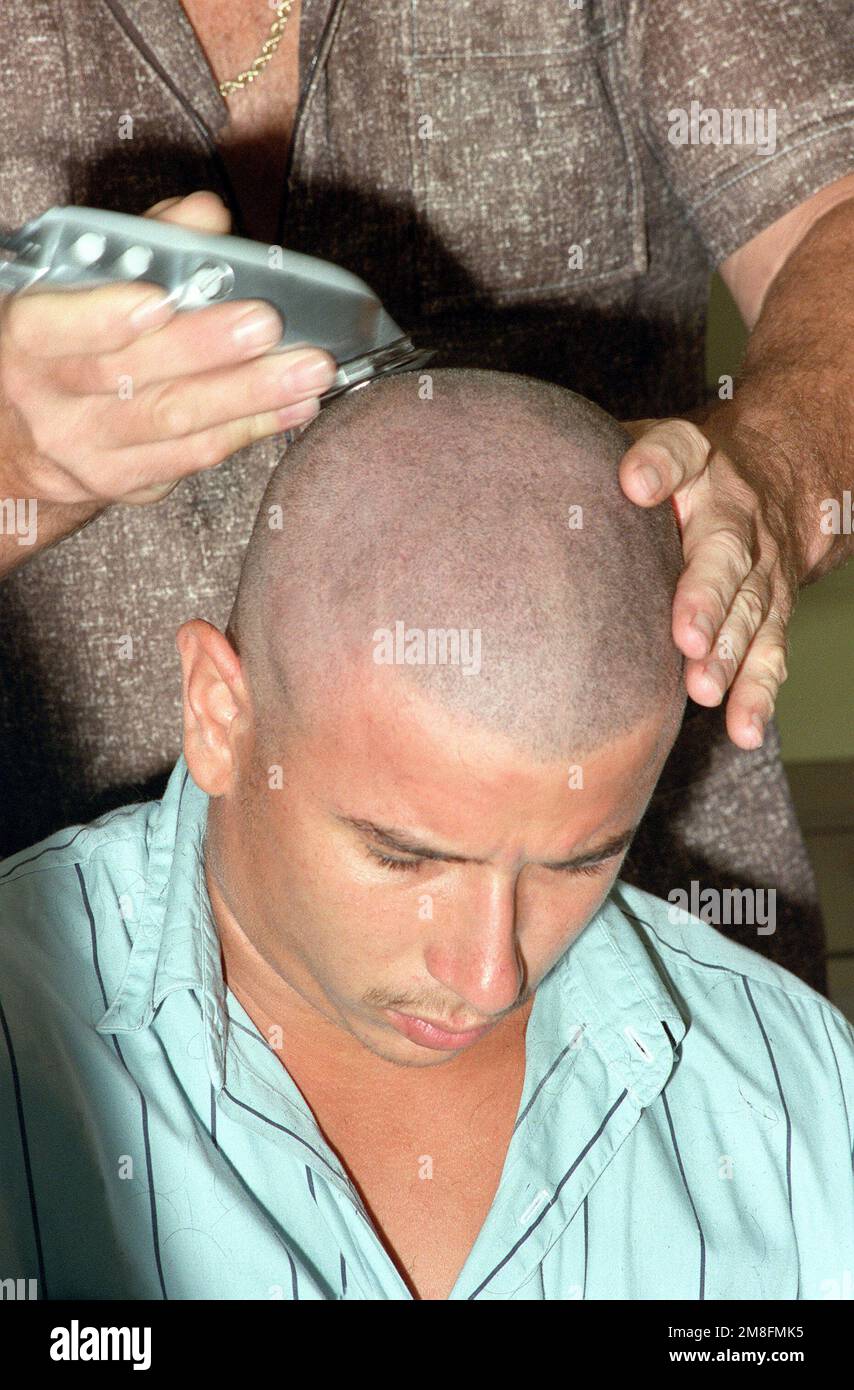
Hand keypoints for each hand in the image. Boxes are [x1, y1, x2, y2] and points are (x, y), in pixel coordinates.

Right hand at [0, 190, 336, 506]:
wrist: (31, 435)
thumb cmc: (71, 339)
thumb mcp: (87, 282)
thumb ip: (146, 243)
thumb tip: (205, 216)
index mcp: (27, 336)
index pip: (53, 327)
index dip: (105, 316)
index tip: (160, 298)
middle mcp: (47, 398)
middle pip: (132, 376)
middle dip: (207, 348)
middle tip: (268, 325)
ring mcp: (86, 449)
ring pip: (174, 420)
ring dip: (250, 393)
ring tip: (309, 369)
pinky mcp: (126, 481)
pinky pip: (195, 454)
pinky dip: (252, 427)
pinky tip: (295, 404)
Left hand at [618, 412, 798, 749]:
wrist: (773, 483)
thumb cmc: (675, 477)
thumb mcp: (639, 446)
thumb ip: (592, 458)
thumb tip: (512, 475)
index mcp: (695, 464)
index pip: (679, 452)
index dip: (660, 464)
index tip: (636, 482)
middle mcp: (733, 516)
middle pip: (723, 554)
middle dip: (706, 597)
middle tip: (687, 636)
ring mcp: (758, 568)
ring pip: (749, 612)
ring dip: (729, 655)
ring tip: (704, 689)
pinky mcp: (771, 612)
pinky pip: (769, 655)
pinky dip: (757, 694)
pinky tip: (742, 728)